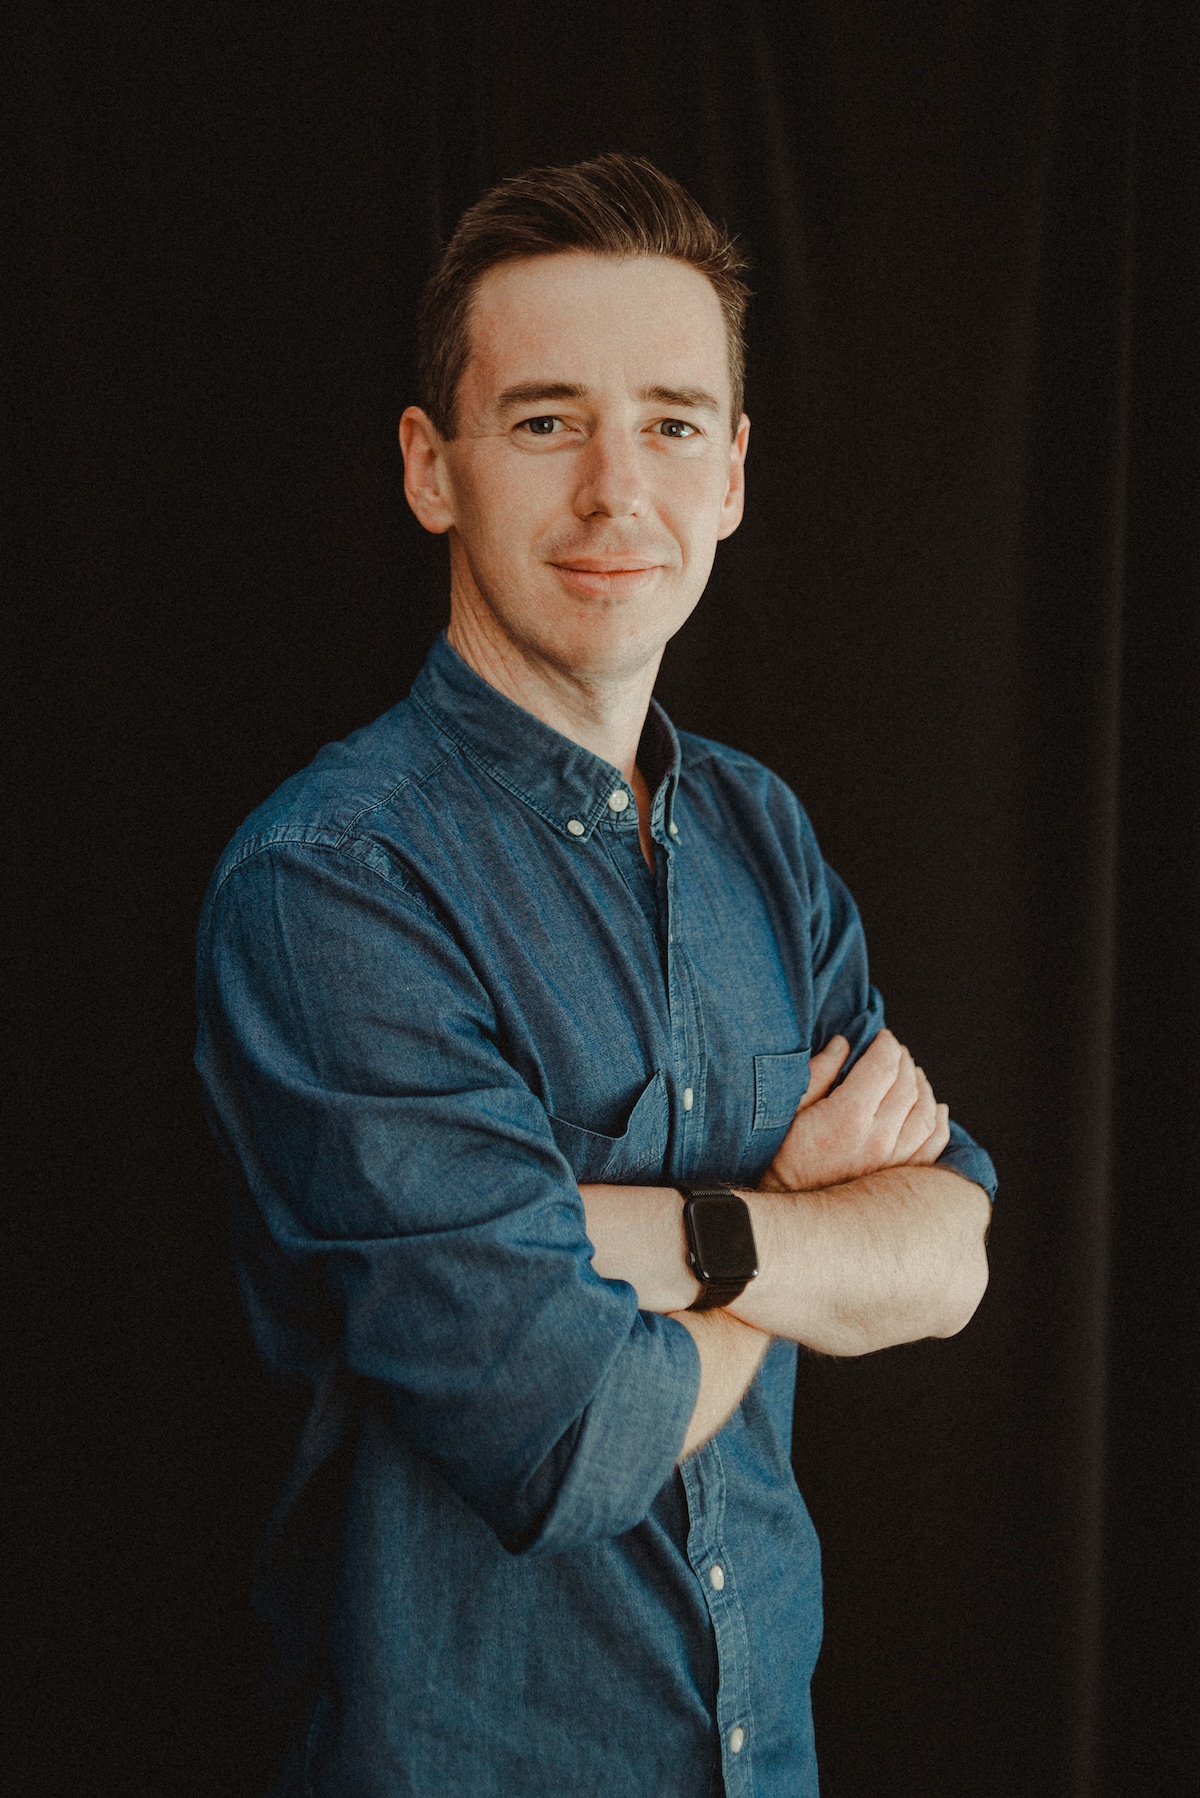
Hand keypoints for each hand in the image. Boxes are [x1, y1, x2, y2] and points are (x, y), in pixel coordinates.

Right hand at [759, 1028, 949, 1192]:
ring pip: (926, 1112)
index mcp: (847, 1118)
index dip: (885, 1044)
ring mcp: (893, 1163)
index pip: (883, 1066)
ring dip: (923, 1086)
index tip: (881, 1037)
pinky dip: (939, 1121)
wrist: (791, 1216)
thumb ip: (819, 1073)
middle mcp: (877, 1140)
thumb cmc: (782, 1160)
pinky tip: (935, 1108)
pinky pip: (933, 1144)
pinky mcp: (900, 1179)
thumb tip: (844, 1045)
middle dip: (903, 1060)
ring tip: (912, 1074)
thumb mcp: (789, 1110)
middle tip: (894, 1051)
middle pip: (907, 1085)